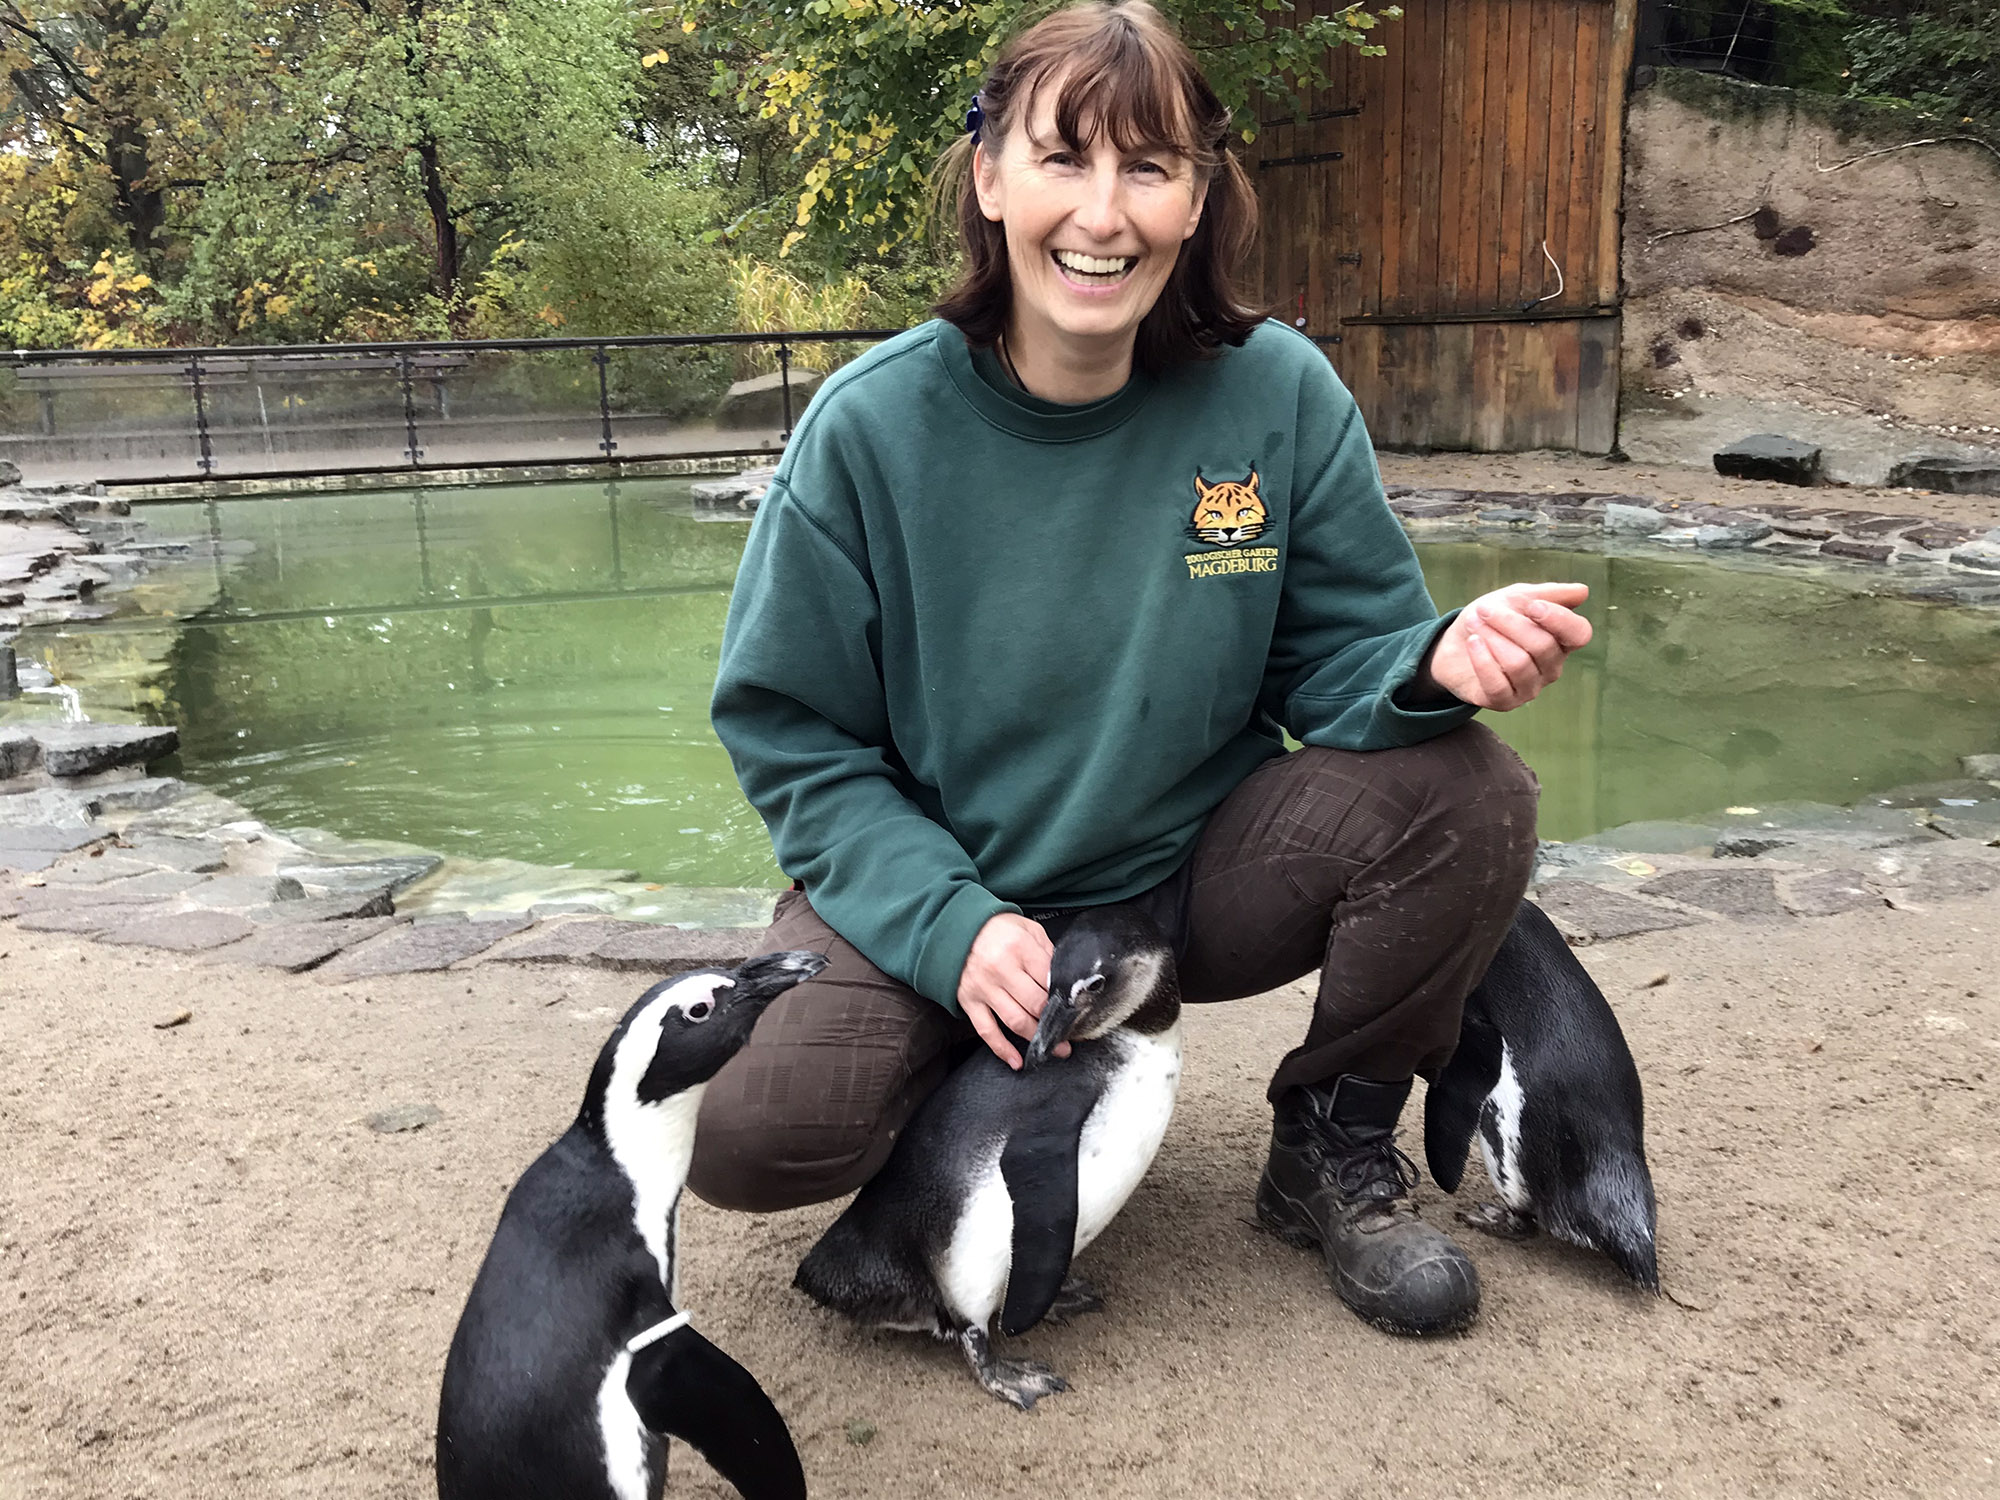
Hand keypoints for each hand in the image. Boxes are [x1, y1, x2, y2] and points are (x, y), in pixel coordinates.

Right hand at [958, 913, 1067, 1069]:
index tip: (1076, 1008)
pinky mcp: (970, 1002)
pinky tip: (1017, 1061)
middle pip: (1036, 1004)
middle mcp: (1002, 970)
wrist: (955, 927)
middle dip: (1056, 1022)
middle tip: (1070, 1035)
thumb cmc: (996, 928)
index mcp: (1020, 949)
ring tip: (1054, 1049)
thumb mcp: (1027, 928)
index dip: (1065, 997)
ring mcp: (984, 988)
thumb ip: (1046, 951)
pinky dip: (1002, 1049)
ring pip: (1015, 1021)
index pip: (1050, 980)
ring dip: (1037, 1038)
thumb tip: (1063, 978)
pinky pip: (986, 1031)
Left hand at [1426, 582, 1592, 710]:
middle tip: (1483, 610)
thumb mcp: (1516, 597)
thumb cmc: (1491, 620)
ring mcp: (1530, 687)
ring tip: (1474, 624)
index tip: (1532, 605)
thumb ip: (1548, 593)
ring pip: (1519, 664)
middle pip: (1543, 646)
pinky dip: (1483, 660)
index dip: (1559, 619)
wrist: (1454, 644)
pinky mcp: (1504, 702)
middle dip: (1510, 623)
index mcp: (1560, 640)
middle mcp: (1551, 667)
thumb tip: (1582, 592)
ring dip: (1492, 638)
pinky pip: (1499, 684)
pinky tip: (1473, 643)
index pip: (1579, 634)